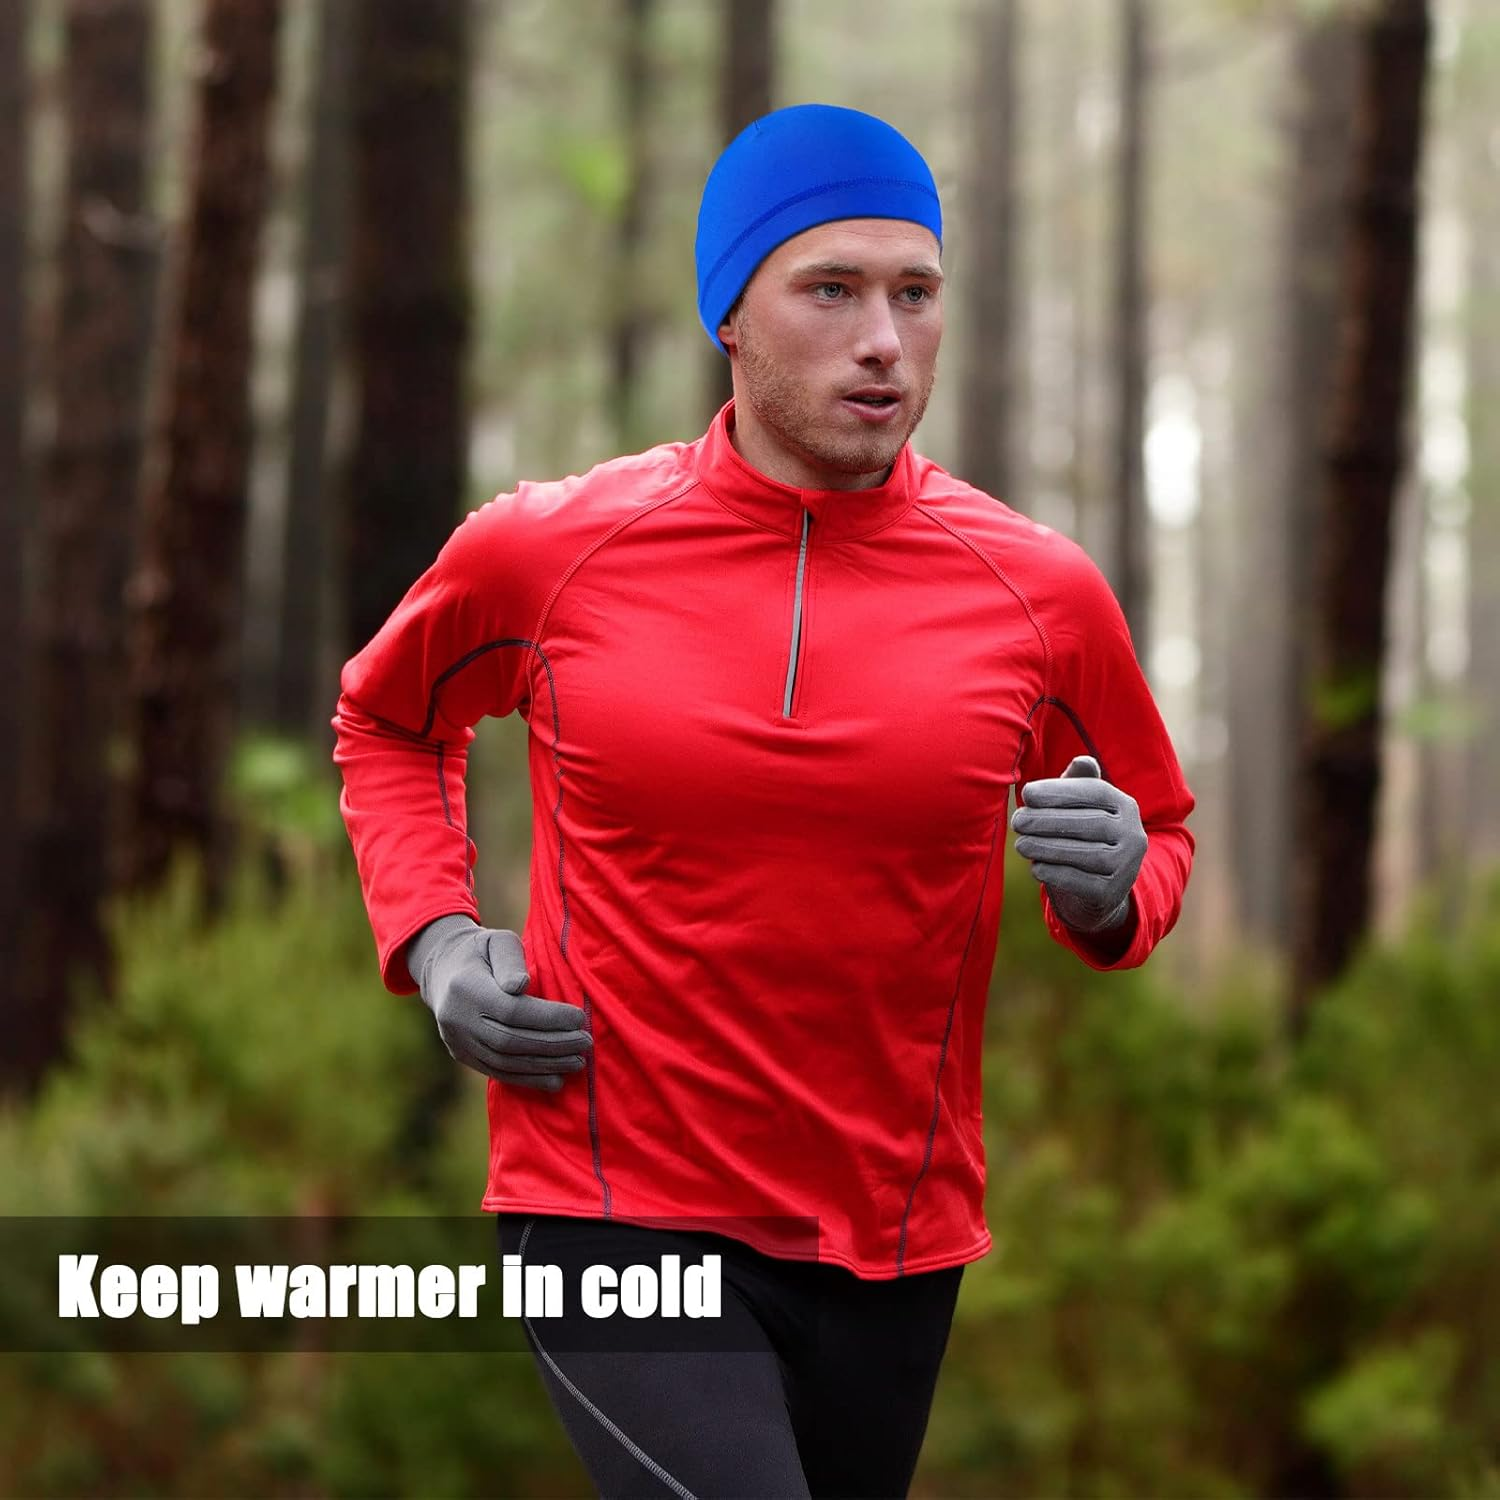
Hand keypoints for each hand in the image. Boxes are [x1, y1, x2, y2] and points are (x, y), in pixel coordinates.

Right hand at [406, 915, 591, 1090]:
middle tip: (585, 1043)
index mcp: (466, 987)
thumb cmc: (483, 951)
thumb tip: (521, 985)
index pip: (512, 1011)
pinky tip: (555, 1081)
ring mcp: (457, 1041)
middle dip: (553, 1045)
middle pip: (510, 1041)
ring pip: (505, 1062)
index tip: (580, 1018)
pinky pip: (497, 1073)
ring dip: (544, 1066)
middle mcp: (457, 1019)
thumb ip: (510, 960)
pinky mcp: (462, 1055)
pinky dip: (527, 1079)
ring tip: (577, 1062)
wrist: (444, 970)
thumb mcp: (498, 941)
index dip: (548, 1018)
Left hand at [1010, 755, 1146, 933]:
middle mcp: (1134, 835)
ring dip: (1046, 847)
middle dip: (1046, 820)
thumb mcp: (1082, 806)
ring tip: (1020, 844)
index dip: (1059, 791)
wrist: (1098, 889)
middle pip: (1088, 823)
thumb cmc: (1082, 834)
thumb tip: (1082, 761)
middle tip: (1017, 821)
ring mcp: (1126, 866)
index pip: (1094, 792)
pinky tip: (1035, 867)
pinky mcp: (1112, 893)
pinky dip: (1054, 873)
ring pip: (1083, 854)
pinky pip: (1079, 881)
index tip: (1027, 793)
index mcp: (1126, 806)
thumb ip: (1078, 782)